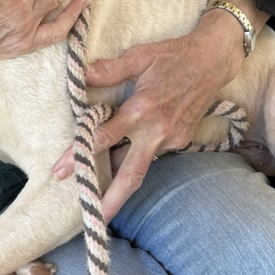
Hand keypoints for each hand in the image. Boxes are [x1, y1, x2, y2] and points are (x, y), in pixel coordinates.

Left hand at [53, 1, 266, 220]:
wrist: (213, 62)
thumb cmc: (174, 55)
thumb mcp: (140, 56)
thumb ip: (110, 70)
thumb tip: (83, 76)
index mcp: (142, 108)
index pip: (104, 138)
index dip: (80, 155)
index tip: (61, 170)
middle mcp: (156, 130)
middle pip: (130, 175)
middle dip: (111, 200)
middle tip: (92, 219)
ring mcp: (171, 139)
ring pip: (141, 168)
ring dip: (120, 185)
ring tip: (101, 202)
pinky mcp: (181, 141)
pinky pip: (153, 154)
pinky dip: (137, 158)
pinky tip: (124, 160)